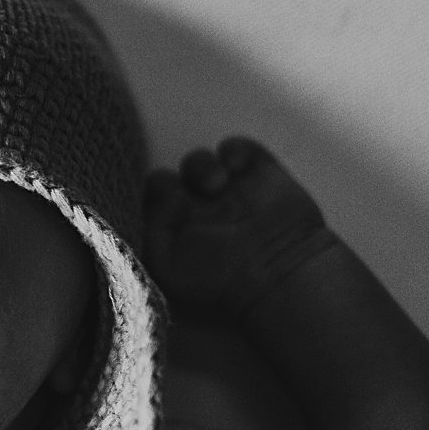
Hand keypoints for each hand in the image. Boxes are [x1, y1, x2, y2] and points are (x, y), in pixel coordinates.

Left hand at [143, 137, 337, 316]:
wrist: (280, 276)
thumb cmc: (220, 281)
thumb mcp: (167, 268)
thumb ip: (151, 233)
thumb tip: (163, 200)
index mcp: (174, 231)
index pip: (148, 203)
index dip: (152, 199)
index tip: (169, 210)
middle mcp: (197, 210)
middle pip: (168, 178)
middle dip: (170, 181)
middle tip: (187, 198)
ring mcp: (228, 192)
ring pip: (198, 161)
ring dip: (200, 167)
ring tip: (217, 185)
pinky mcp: (258, 176)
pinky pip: (237, 148)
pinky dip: (233, 150)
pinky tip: (235, 167)